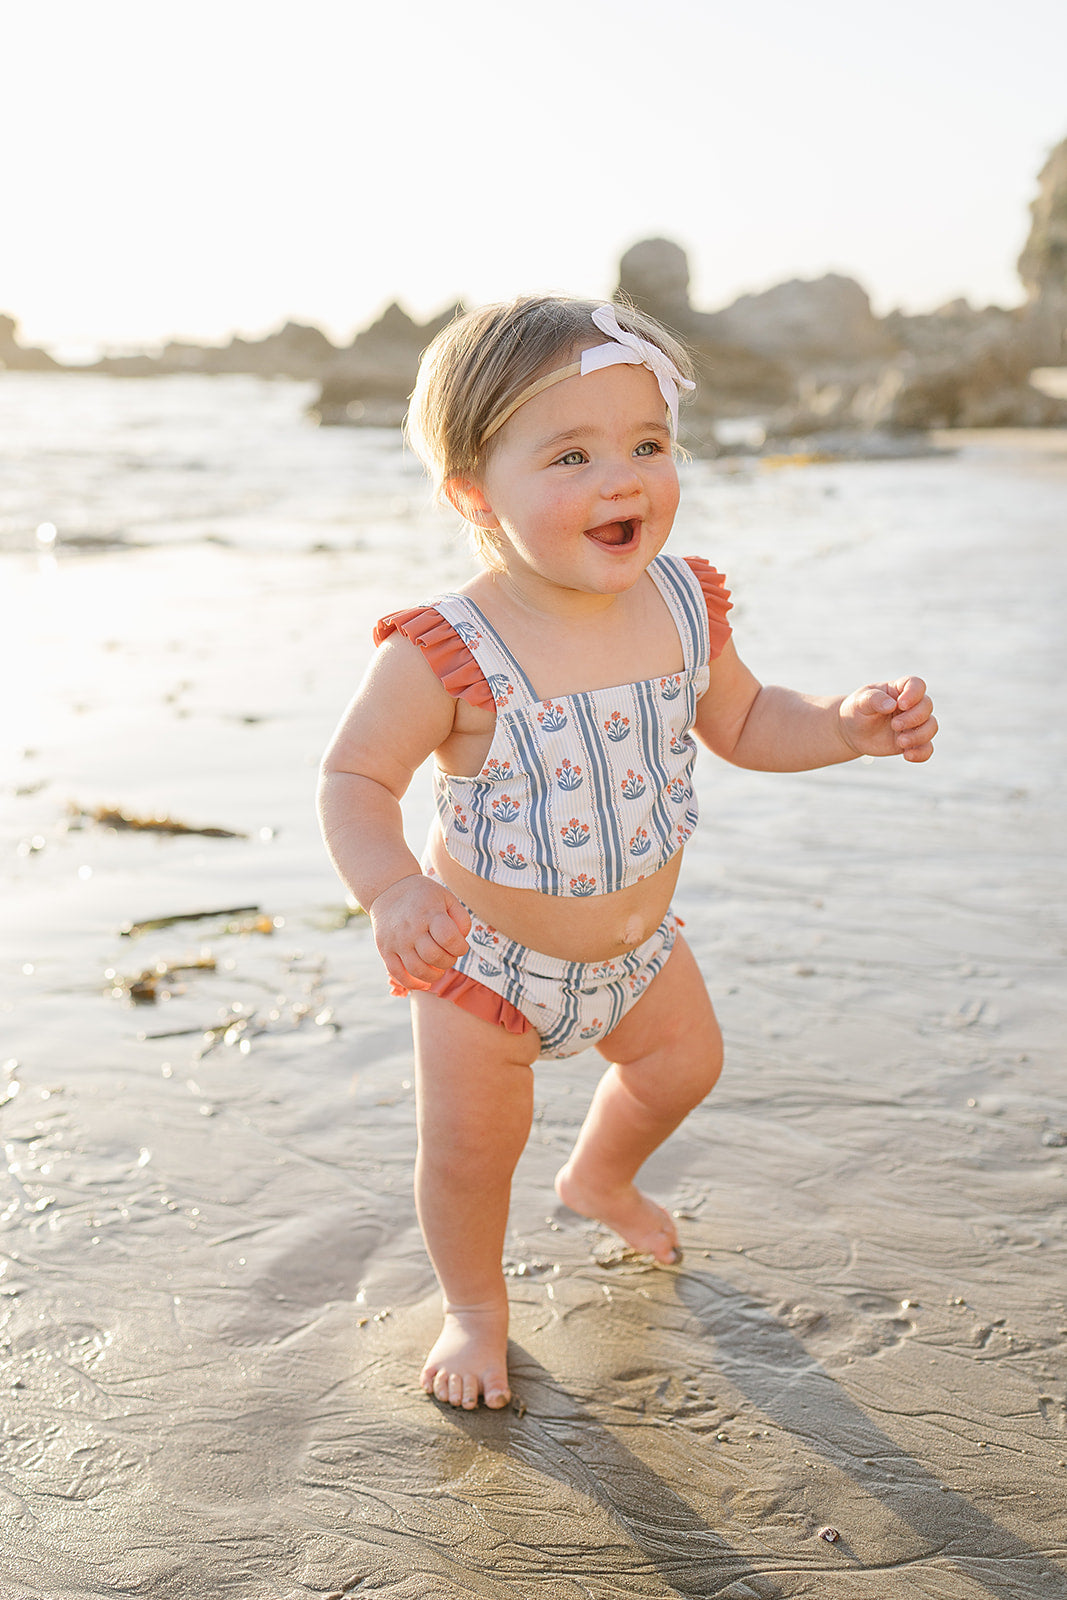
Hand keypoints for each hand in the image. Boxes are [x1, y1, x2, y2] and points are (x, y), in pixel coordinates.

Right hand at [368, 874, 470, 990]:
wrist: (387, 889)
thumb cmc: (424, 896)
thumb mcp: (447, 897)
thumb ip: (461, 918)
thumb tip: (462, 941)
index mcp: (429, 913)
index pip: (449, 939)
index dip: (460, 948)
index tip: (460, 946)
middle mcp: (411, 928)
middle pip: (435, 957)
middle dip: (448, 961)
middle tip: (449, 955)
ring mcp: (396, 941)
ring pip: (417, 970)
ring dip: (434, 975)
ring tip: (438, 968)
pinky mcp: (385, 950)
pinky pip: (398, 974)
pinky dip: (413, 984)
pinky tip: (424, 983)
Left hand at [838, 677, 937, 761]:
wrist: (852, 732)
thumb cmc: (857, 710)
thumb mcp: (860, 701)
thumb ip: (874, 699)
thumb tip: (892, 705)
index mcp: (899, 689)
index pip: (917, 685)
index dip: (914, 694)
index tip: (901, 704)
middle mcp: (912, 705)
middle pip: (927, 706)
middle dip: (914, 717)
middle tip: (894, 725)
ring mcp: (914, 724)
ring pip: (931, 726)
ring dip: (919, 735)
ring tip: (900, 742)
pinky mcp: (913, 742)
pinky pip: (926, 748)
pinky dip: (922, 753)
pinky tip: (907, 756)